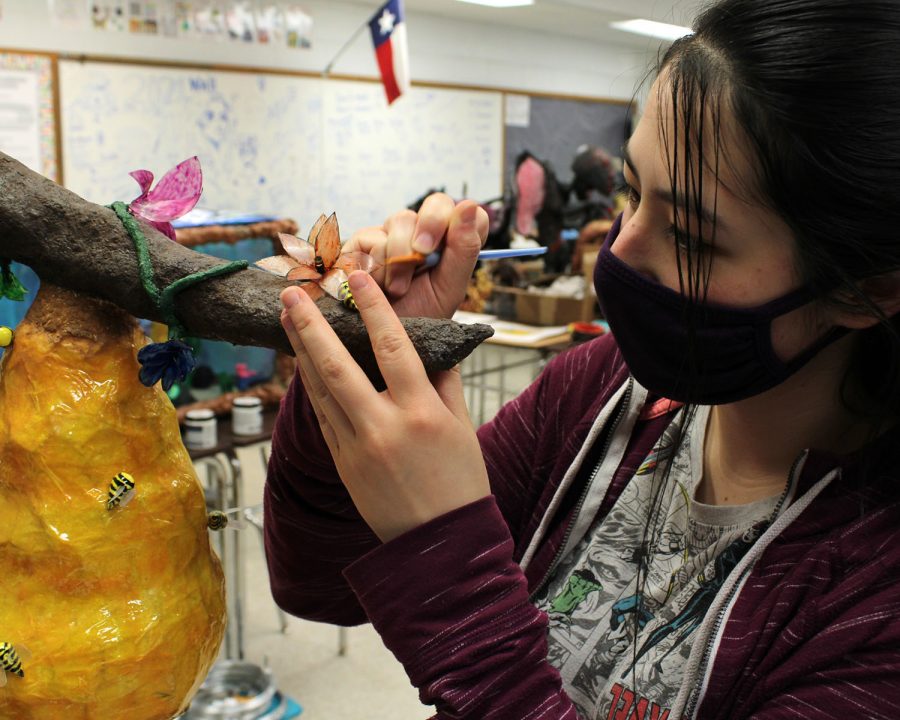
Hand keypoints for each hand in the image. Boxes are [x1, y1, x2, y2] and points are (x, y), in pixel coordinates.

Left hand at [280, 271, 490, 542]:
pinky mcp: (342, 465)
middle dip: (311, 326)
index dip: (373, 309)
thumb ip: (444, 382)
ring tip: (287, 319)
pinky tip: (302, 363)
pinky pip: (323, 417)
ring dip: (300, 352)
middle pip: (338, 367)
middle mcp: (383, 428)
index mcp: (421, 414)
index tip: (358, 279)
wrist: (439, 546)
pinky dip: (311, 387)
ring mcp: (357, 448)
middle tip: (292, 293)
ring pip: (321, 391)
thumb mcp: (462, 427)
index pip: (393, 348)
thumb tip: (432, 344)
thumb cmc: (460, 484)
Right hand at [343, 193, 489, 318]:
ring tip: (397, 290)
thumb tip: (470, 205)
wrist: (378, 340)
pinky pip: (372, 236)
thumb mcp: (449, 290)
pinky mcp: (363, 240)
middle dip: (430, 227)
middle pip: (437, 202)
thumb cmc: (418, 315)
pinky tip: (375, 284)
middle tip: (422, 257)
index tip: (453, 244)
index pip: (471, 213)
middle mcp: (424, 232)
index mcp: (452, 244)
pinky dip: (376, 265)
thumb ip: (464, 249)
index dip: (464, 221)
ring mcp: (393, 232)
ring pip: (402, 219)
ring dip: (401, 260)